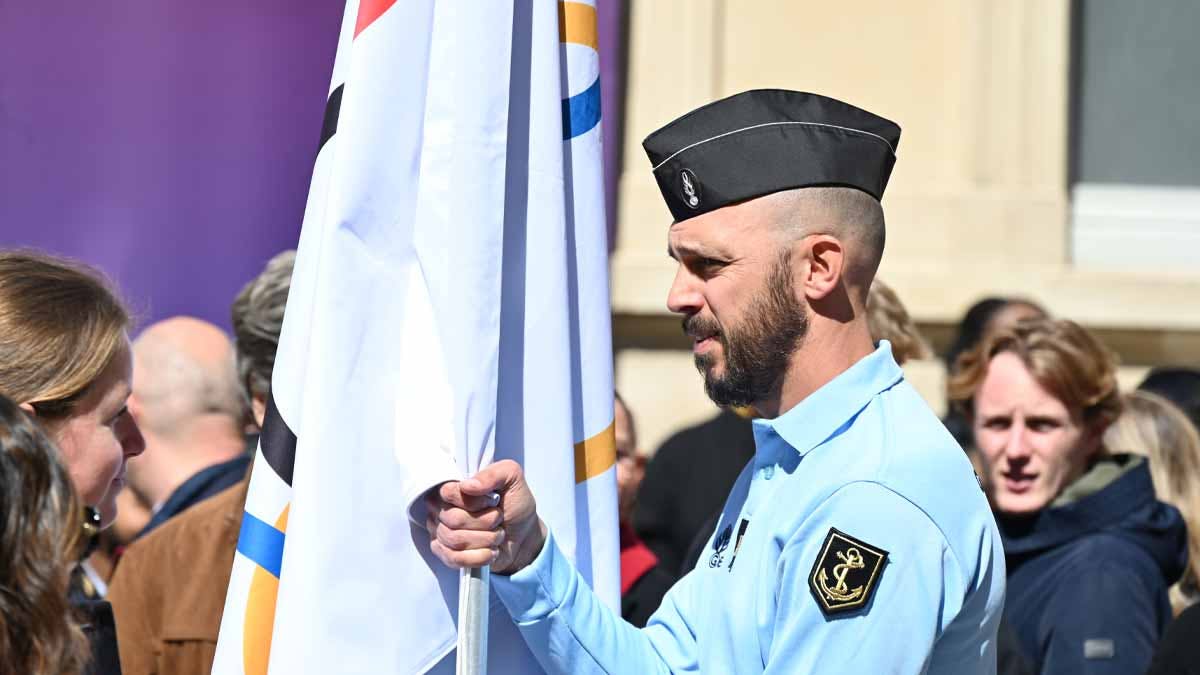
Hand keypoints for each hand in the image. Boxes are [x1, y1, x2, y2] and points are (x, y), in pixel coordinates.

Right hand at [424, 459, 546, 574]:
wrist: (524, 536)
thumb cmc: (514, 505)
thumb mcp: (512, 479)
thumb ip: (494, 473)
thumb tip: (468, 485)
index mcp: (455, 488)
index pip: (448, 493)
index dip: (475, 501)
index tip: (493, 502)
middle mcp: (443, 509)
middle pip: (453, 519)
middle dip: (486, 522)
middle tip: (498, 519)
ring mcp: (442, 533)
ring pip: (455, 540)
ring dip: (486, 539)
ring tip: (497, 535)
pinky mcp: (447, 555)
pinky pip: (455, 559)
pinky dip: (480, 556)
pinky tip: (491, 551)